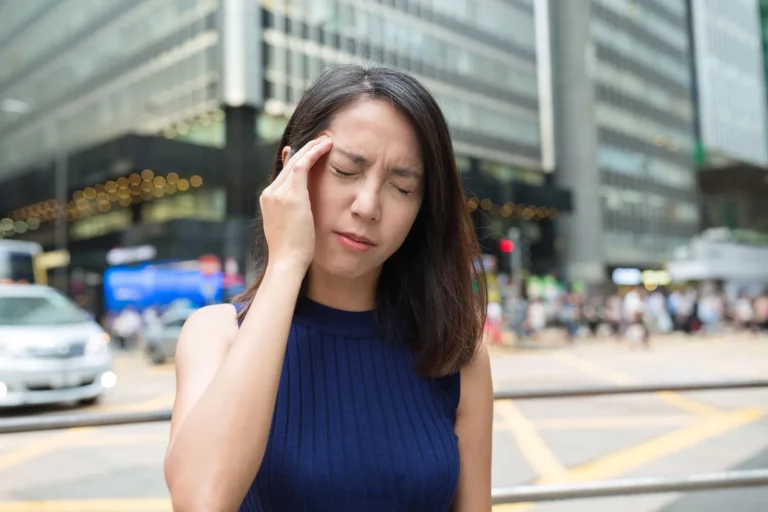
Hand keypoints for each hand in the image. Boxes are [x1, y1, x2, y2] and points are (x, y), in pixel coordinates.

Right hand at [260, 135, 332, 269]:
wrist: (287, 262)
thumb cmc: (293, 251)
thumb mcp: (292, 227)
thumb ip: (295, 212)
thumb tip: (304, 207)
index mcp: (268, 200)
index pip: (284, 173)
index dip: (298, 160)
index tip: (310, 152)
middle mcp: (270, 193)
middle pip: (288, 164)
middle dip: (305, 150)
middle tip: (321, 140)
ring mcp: (277, 193)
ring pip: (295, 162)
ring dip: (312, 148)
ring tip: (327, 140)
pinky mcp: (290, 195)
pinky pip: (302, 166)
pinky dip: (314, 153)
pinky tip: (326, 146)